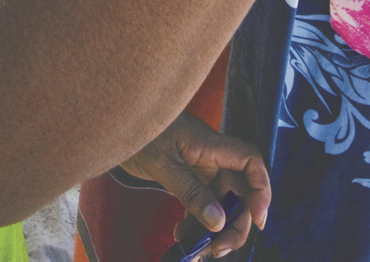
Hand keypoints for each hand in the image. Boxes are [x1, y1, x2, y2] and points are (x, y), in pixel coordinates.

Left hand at [117, 111, 269, 257]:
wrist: (108, 121)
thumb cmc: (136, 132)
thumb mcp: (162, 165)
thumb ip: (190, 192)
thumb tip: (218, 221)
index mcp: (210, 145)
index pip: (250, 162)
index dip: (261, 190)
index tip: (258, 220)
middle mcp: (209, 156)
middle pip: (237, 192)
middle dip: (234, 223)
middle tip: (217, 249)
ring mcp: (197, 167)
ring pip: (218, 202)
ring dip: (212, 229)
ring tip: (196, 251)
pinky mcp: (183, 176)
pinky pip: (199, 203)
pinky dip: (194, 223)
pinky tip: (181, 237)